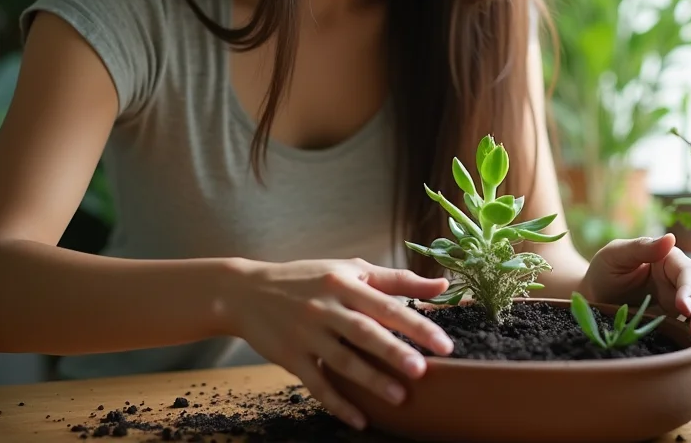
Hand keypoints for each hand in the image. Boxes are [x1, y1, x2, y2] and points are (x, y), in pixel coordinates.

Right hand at [223, 257, 453, 430]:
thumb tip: (442, 284)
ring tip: (400, 397)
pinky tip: (360, 419)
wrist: (247, 291)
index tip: (443, 343)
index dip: (415, 323)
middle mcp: (326, 307)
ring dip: (371, 380)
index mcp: (344, 282)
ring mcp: (307, 334)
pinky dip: (338, 403)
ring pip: (343, 360)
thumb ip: (394, 279)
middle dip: (393, 351)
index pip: (385, 303)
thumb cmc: (307, 278)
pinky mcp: (290, 357)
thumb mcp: (348, 270)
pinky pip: (316, 383)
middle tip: (422, 370)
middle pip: (364, 331)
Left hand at [580, 233, 690, 348]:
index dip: (688, 289)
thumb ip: (641, 248)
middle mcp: (678, 280)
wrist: (593, 299)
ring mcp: (680, 303)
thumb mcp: (615, 256)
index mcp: (666, 260)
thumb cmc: (604, 272)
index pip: (686, 272)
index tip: (682, 307)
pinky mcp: (677, 322)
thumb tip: (671, 237)